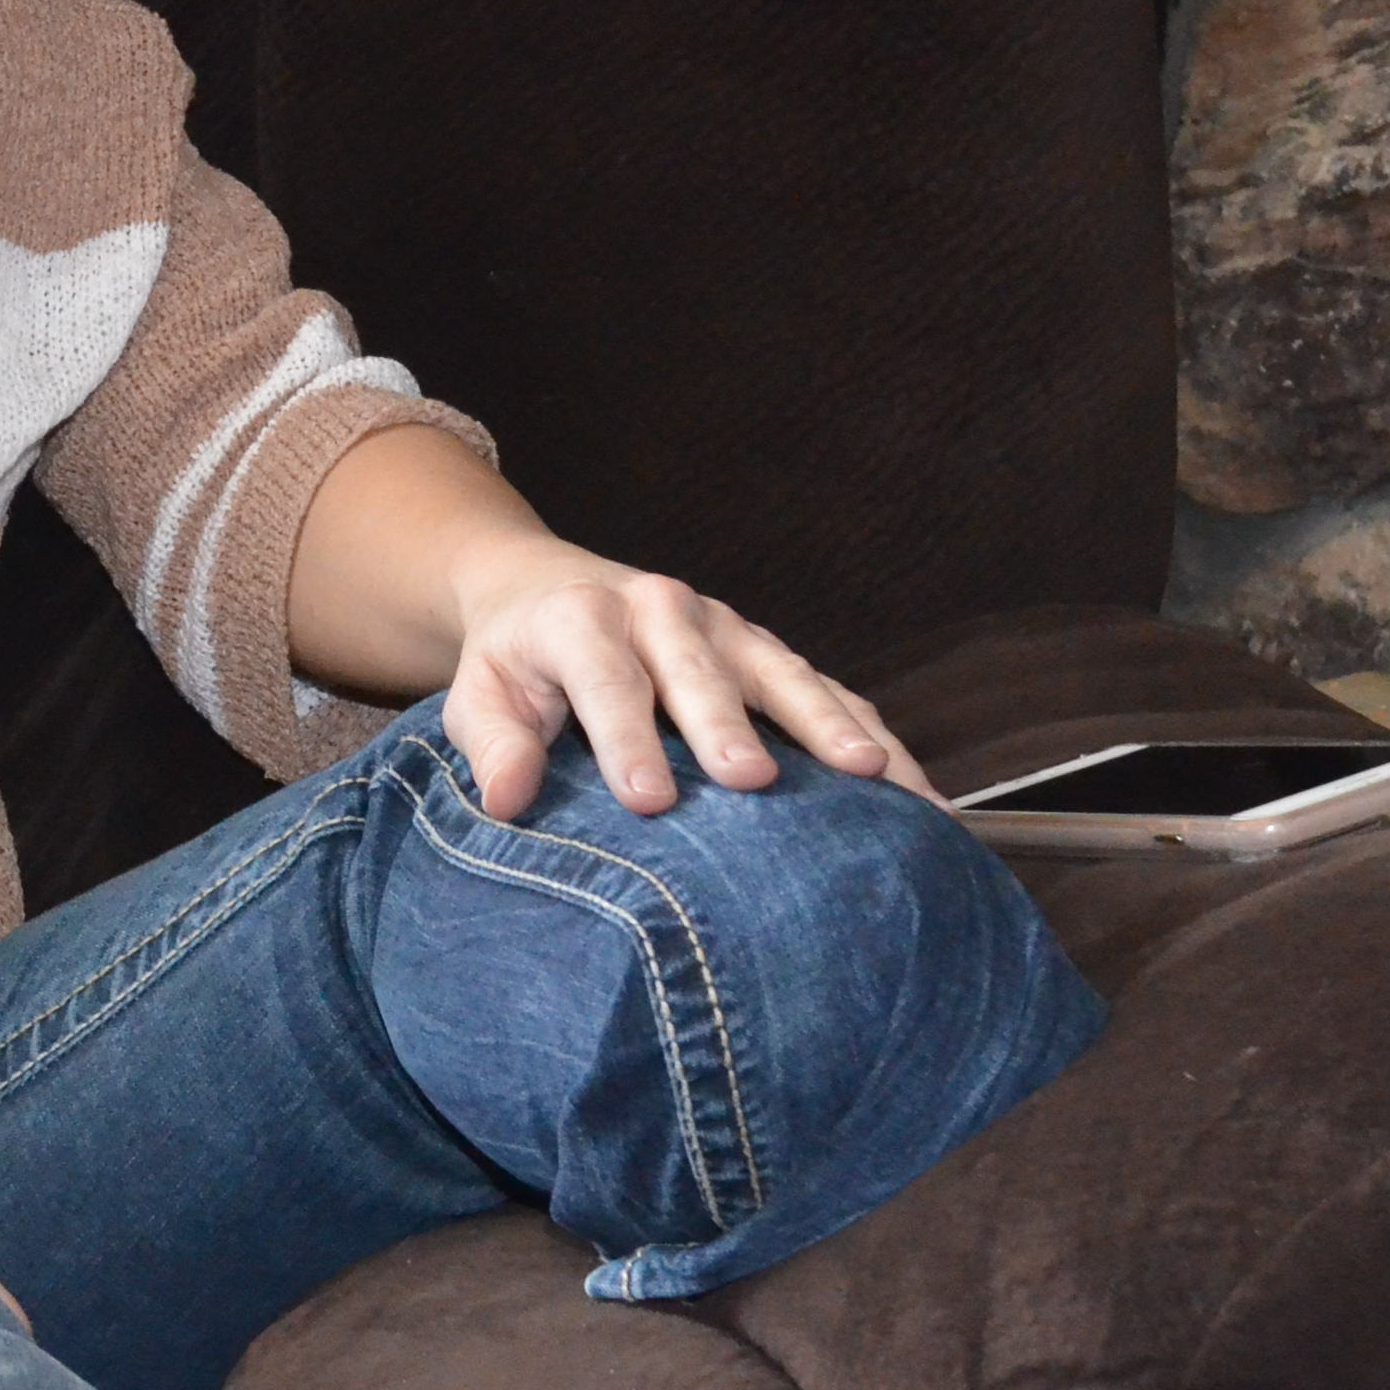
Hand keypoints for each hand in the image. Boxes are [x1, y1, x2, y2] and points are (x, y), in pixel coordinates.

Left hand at [442, 537, 935, 822]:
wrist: (545, 589)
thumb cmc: (515, 659)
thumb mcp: (479, 695)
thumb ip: (492, 744)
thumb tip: (506, 799)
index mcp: (583, 620)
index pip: (608, 683)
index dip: (628, 740)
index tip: (649, 801)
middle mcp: (660, 610)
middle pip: (699, 673)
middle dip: (727, 727)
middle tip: (753, 781)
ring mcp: (723, 627)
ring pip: (781, 674)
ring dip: (826, 724)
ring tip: (871, 775)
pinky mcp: (763, 649)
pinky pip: (825, 689)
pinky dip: (866, 732)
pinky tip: (909, 787)